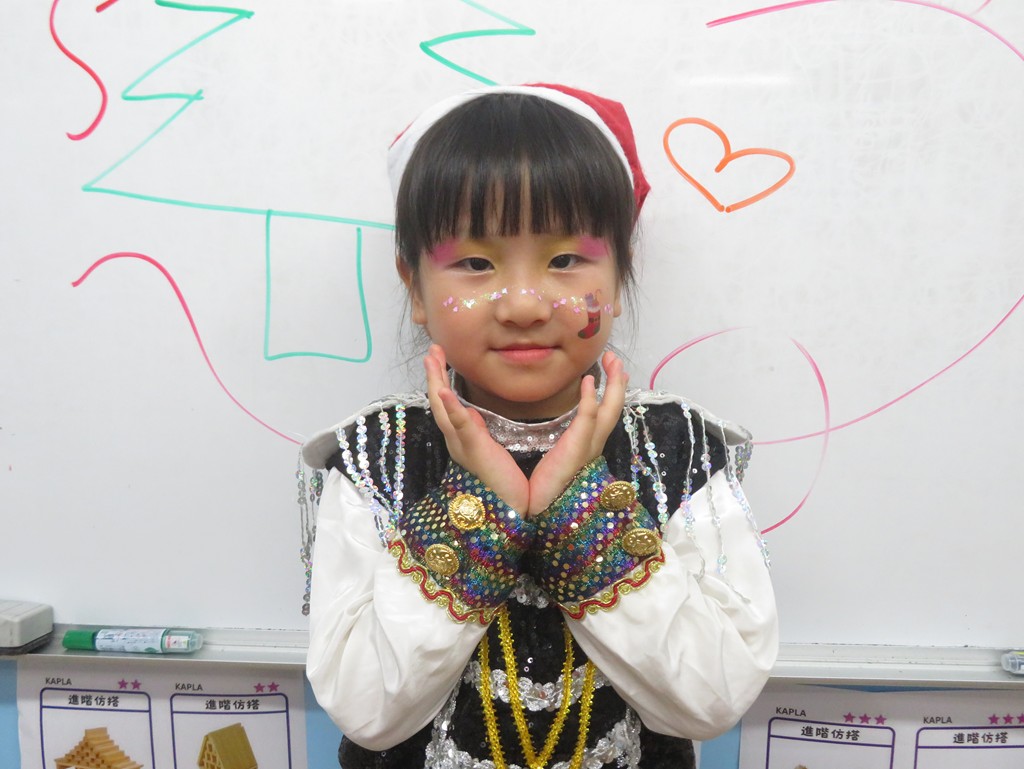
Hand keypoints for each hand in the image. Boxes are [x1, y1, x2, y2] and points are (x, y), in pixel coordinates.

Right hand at [423, 345, 529, 512]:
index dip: (440, 382)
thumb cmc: (505, 485)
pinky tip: (442, 389)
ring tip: (432, 359)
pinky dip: (451, 406)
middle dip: (434, 375)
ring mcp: (463, 445)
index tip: (439, 359)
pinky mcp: (475, 450)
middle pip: (439, 403)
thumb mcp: (489, 450)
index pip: (447, 406)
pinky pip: (460, 425)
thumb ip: (478, 432)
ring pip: (443, 409)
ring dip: (436, 382)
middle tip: (432, 349)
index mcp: (462, 439)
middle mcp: (457, 441)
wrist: (509, 512)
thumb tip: (472, 413)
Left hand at [526, 351, 627, 514]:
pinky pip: (587, 421)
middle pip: (613, 409)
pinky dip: (590, 400)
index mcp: (585, 446)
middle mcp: (592, 446)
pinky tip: (588, 381)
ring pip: (608, 411)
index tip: (608, 370)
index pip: (603, 414)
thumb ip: (556, 442)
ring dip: (613, 385)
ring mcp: (587, 448)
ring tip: (613, 361)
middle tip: (615, 357)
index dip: (609, 392)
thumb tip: (553, 430)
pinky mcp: (576, 451)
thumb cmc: (541, 489)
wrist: (538, 514)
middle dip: (617, 382)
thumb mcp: (553, 458)